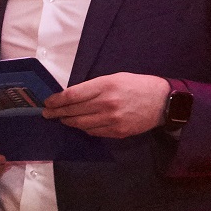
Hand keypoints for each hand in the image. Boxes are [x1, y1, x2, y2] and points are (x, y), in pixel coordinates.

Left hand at [42, 73, 170, 138]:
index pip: (72, 95)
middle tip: (47, 113)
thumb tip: (71, 96)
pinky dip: (84, 128)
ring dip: (68, 122)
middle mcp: (107, 103)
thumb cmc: (137, 86)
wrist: (163, 102)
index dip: (57, 100)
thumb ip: (93, 87)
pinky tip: (80, 124)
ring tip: (62, 119)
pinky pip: (93, 132)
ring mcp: (112, 120)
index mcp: (105, 86)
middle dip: (57, 113)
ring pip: (81, 124)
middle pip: (73, 111)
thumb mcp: (115, 78)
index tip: (48, 102)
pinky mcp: (117, 132)